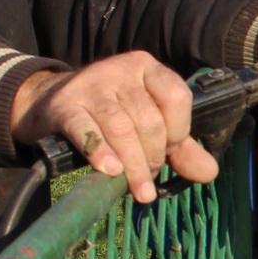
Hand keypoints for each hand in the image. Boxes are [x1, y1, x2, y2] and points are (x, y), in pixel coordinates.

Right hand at [11, 53, 214, 202]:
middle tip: (147, 179)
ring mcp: (91, 85)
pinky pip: (86, 130)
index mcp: (147, 68)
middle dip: (153, 156)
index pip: (176, 97)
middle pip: (148, 119)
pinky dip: (100, 152)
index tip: (170, 154)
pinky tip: (110, 171)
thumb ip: (179, 148)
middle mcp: (120, 70)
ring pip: (120, 127)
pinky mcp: (64, 105)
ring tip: (139, 190)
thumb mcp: (146, 123)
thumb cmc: (107, 115)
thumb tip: (209, 173)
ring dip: (133, 164)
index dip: (178, 131)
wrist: (48, 103)